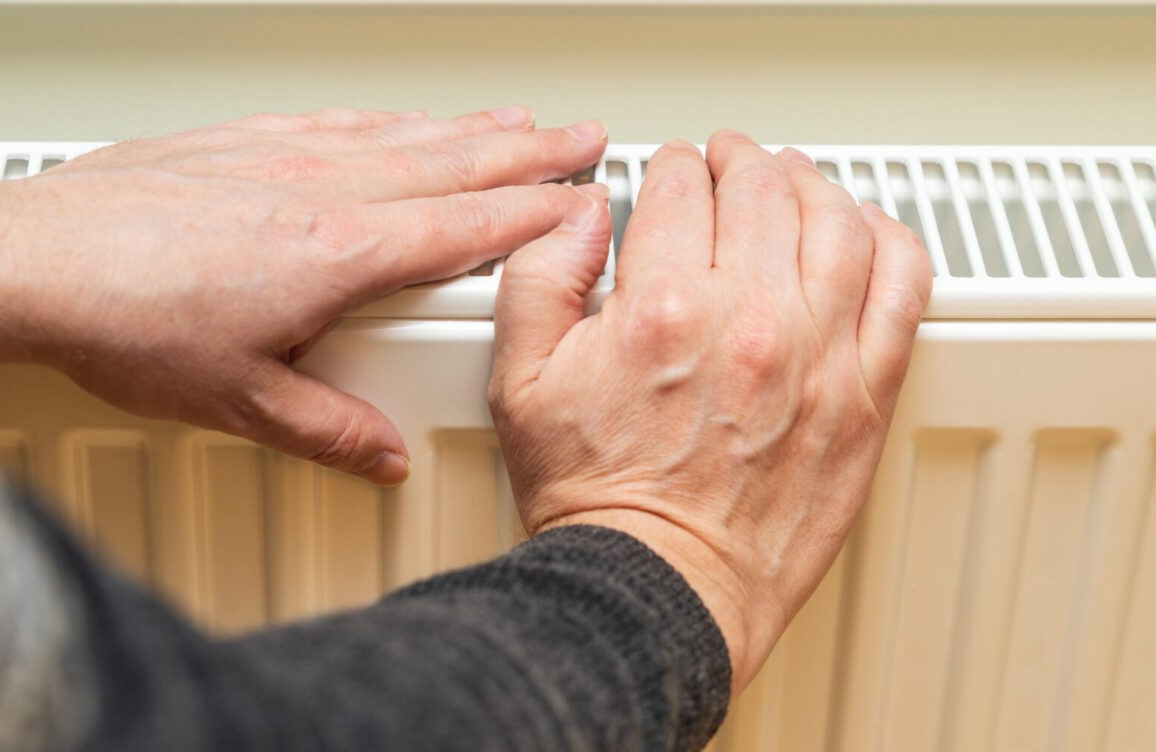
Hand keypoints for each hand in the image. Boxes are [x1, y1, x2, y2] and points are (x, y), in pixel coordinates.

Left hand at [0, 107, 607, 484]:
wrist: (33, 261)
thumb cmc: (122, 318)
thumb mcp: (238, 399)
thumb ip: (325, 427)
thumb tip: (378, 452)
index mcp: (338, 251)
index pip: (466, 226)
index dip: (536, 213)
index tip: (583, 199)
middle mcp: (318, 187)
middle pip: (451, 160)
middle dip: (527, 150)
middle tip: (578, 135)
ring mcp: (276, 152)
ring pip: (398, 133)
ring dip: (464, 126)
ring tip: (508, 119)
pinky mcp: (232, 139)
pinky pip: (335, 119)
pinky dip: (384, 118)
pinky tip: (390, 119)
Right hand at [489, 132, 931, 690]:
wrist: (658, 585)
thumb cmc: (596, 499)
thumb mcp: (520, 382)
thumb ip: (539, 280)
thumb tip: (573, 217)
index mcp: (663, 309)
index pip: (678, 190)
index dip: (669, 167)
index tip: (669, 172)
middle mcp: (750, 321)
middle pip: (762, 191)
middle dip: (738, 161)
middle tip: (729, 161)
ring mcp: (818, 356)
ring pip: (838, 222)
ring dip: (812, 185)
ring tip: (795, 182)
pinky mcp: (864, 396)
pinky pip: (904, 289)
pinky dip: (892, 242)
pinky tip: (870, 233)